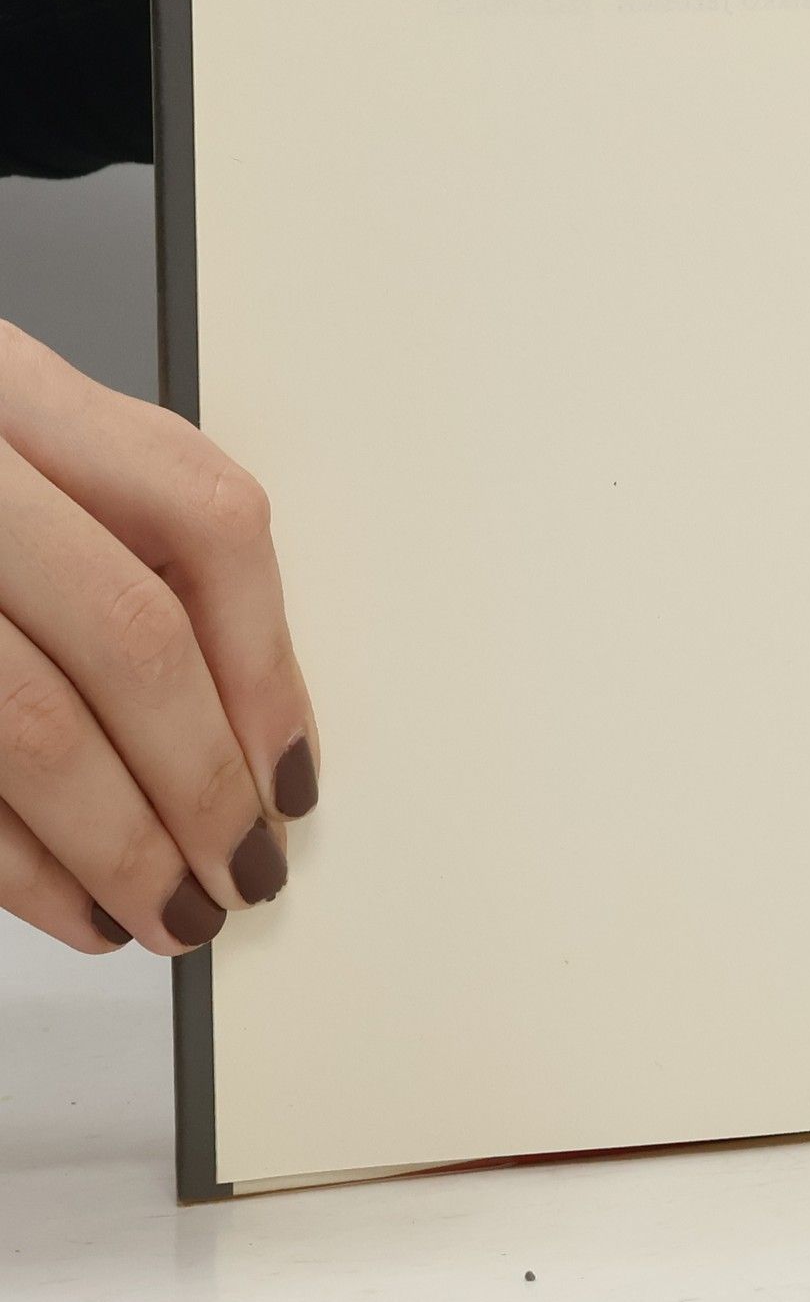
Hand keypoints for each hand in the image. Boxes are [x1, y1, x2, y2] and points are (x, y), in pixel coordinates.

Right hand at [0, 320, 317, 954]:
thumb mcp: (20, 466)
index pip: (208, 518)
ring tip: (176, 911)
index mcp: (16, 391)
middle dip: (204, 781)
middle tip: (246, 869)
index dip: (268, 664)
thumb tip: (257, 735)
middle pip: (130, 636)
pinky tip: (78, 906)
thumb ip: (124, 552)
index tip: (291, 769)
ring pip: (36, 725)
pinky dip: (21, 867)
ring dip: (124, 845)